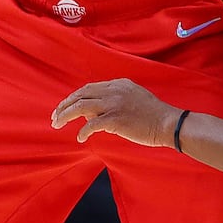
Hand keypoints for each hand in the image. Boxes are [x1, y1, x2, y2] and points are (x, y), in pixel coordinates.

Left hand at [51, 78, 180, 147]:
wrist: (167, 123)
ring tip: (57, 124)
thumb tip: (92, 114)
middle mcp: (113, 90)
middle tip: (54, 116)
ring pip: (81, 106)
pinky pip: (91, 124)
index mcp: (118, 83)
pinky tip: (81, 138)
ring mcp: (113, 104)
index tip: (65, 107)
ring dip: (65, 115)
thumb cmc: (152, 115)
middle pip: (81, 94)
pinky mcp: (115, 119)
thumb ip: (114, 100)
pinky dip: (83, 131)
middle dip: (65, 104)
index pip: (89, 88)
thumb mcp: (133, 97)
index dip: (74, 97)